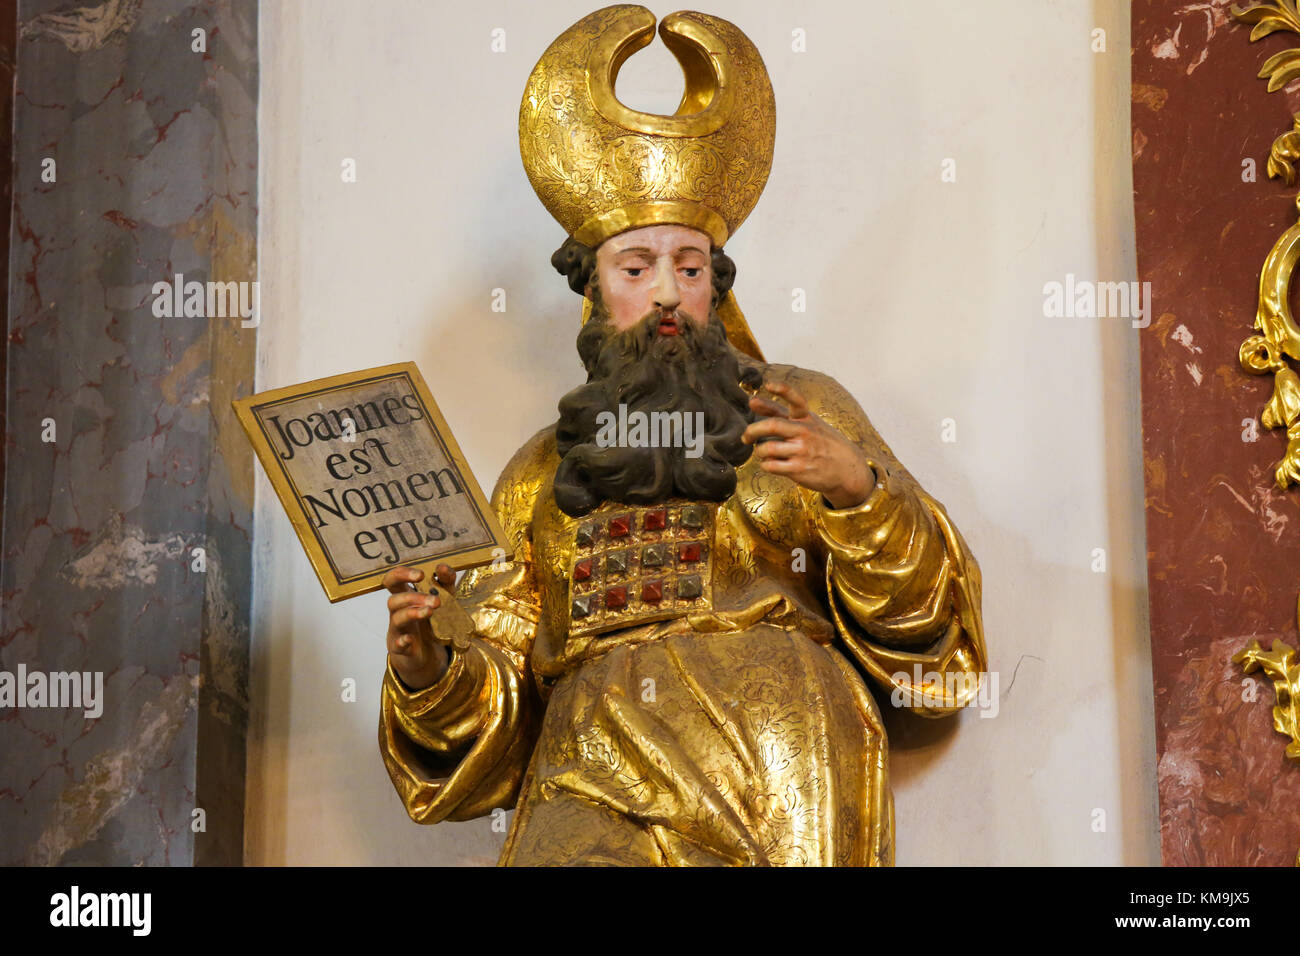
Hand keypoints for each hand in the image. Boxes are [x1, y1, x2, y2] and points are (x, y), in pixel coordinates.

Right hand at [383, 564, 456, 690]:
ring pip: (397, 619)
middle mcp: (398, 612)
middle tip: (435, 600)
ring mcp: (398, 630)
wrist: (426, 652)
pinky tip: (409, 639)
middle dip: (412, 597)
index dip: (402, 575)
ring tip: (430, 611)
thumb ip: (444, 581)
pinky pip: (397, 644)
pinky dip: (402, 641)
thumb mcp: (443, 598)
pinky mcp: (400, 648)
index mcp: (405, 597)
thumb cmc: (431, 620)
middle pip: (393, 600)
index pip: (393, 580)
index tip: (420, 575)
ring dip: (413, 613)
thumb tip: (441, 567)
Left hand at [742, 380, 874, 508]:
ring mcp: (802, 451)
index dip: (782, 389)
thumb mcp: (809, 424)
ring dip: (759, 452)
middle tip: (745, 437)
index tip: (768, 384)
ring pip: (767, 448)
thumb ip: (780, 413)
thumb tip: (752, 401)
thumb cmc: (823, 443)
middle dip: (752, 431)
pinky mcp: (799, 469)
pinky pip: (770, 466)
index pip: (795, 399)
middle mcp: (805, 432)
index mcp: (807, 418)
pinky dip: (765, 465)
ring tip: (763, 453)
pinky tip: (770, 464)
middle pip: (771, 426)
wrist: (847, 469)